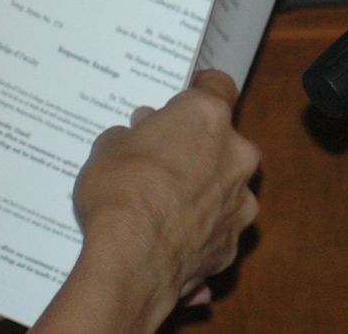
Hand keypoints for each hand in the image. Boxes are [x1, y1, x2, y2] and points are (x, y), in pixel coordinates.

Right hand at [66, 71, 260, 325]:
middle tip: (162, 156)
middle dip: (196, 146)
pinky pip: (216, 228)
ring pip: (225, 186)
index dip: (201, 89)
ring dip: (203, 189)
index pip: (218, 86)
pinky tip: (169, 239)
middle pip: (223, 140)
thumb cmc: (120, 193)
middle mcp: (236, 154)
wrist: (132, 261)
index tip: (188, 95)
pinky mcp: (233, 243)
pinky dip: (199, 230)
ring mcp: (240, 200)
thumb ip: (131, 135)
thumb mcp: (108, 148)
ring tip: (164, 205)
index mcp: (207, 117)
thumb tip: (139, 133)